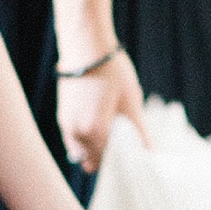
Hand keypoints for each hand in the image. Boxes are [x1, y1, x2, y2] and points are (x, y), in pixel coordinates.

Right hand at [55, 43, 148, 173]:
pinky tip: (100, 123)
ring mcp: (65, 124)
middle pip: (89, 161)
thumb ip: (138, 131)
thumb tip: (149, 152)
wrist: (86, 46)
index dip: (120, 163)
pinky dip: (85, 138)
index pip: (105, 162)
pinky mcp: (61, 114)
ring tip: (112, 134)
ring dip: (93, 149)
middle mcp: (75, 132)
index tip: (131, 157)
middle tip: (123, 147)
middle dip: (105, 159)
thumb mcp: (131, 102)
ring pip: (79, 151)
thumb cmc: (112, 72)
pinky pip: (73, 138)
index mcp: (94, 132)